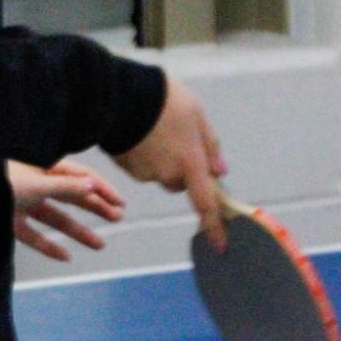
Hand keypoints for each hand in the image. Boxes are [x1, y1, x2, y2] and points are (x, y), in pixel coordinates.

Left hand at [8, 158, 125, 261]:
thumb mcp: (36, 183)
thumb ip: (65, 186)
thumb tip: (92, 186)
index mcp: (43, 166)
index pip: (79, 176)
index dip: (101, 189)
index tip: (120, 203)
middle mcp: (35, 182)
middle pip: (71, 196)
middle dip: (95, 207)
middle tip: (118, 218)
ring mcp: (22, 202)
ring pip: (56, 218)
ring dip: (78, 232)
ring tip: (100, 244)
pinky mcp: (9, 221)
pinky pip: (33, 235)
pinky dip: (49, 246)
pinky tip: (65, 256)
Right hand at [113, 78, 227, 249]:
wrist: (120, 94)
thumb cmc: (163, 100)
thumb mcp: (197, 114)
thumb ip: (210, 145)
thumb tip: (220, 172)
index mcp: (190, 162)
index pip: (206, 202)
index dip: (214, 226)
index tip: (219, 245)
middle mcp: (168, 174)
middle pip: (180, 182)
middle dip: (182, 168)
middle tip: (178, 137)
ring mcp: (145, 172)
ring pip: (160, 173)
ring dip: (162, 159)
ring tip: (155, 129)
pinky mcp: (127, 167)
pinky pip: (141, 167)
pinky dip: (143, 155)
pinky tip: (140, 133)